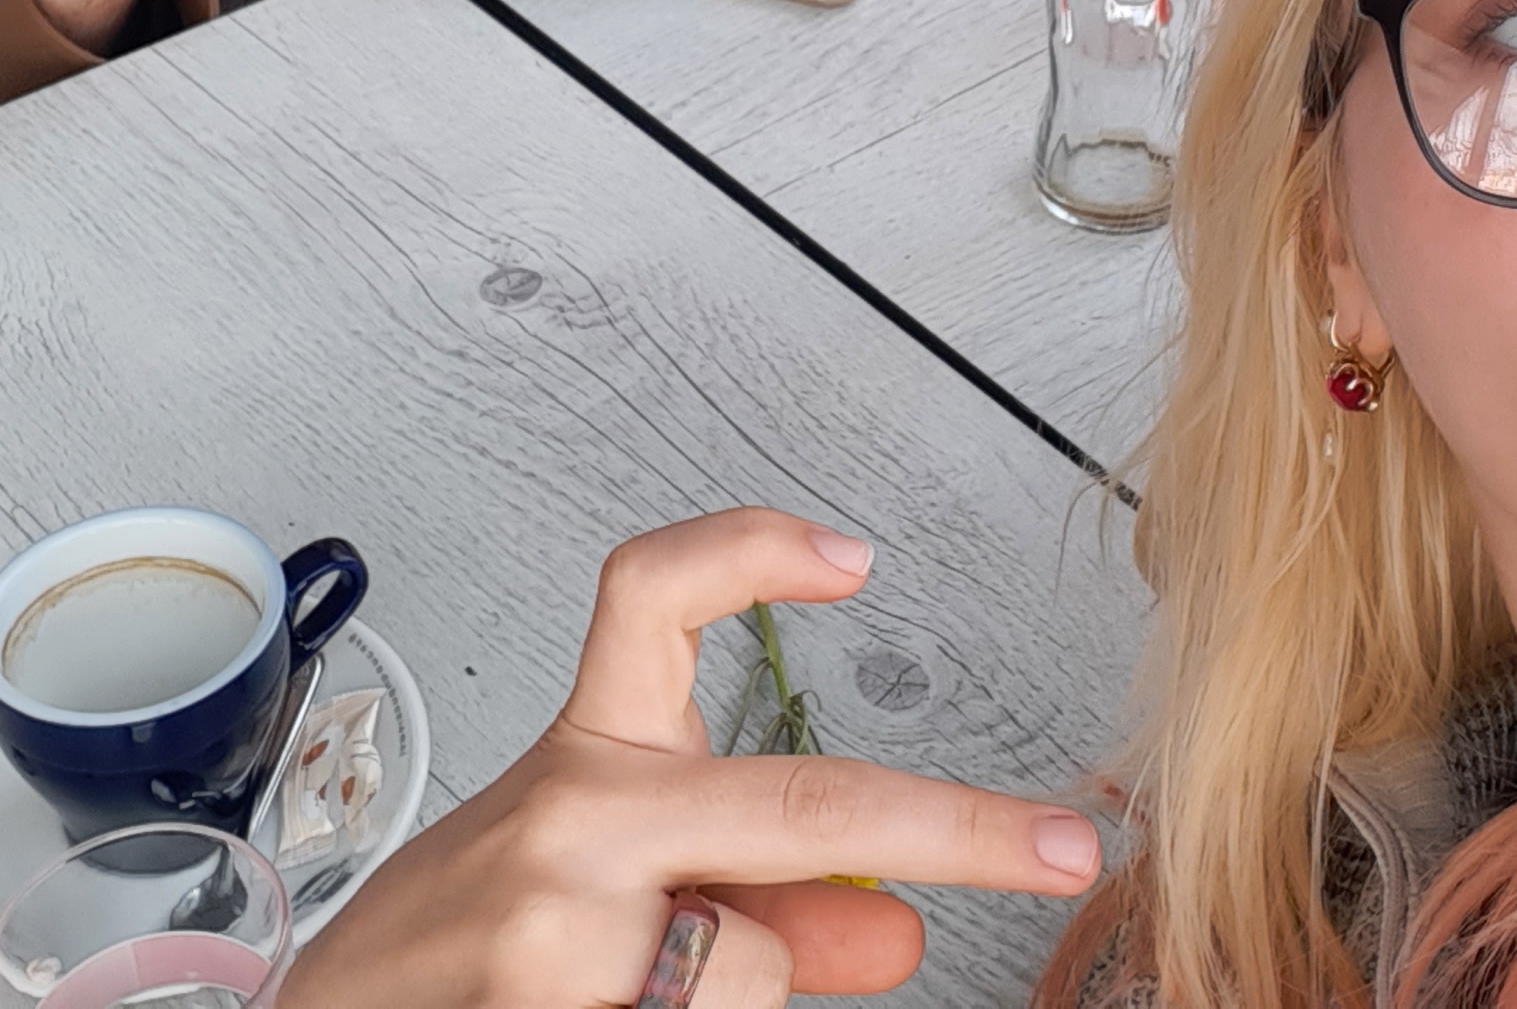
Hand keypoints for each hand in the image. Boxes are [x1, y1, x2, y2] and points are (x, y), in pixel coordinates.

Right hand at [282, 510, 1101, 1008]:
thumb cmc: (455, 957)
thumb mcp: (595, 894)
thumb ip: (756, 897)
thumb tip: (898, 927)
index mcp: (584, 762)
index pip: (649, 601)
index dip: (753, 551)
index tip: (853, 556)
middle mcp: (569, 826)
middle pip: (801, 807)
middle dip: (960, 828)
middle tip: (1060, 847)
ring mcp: (556, 933)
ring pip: (752, 969)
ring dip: (727, 997)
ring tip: (625, 995)